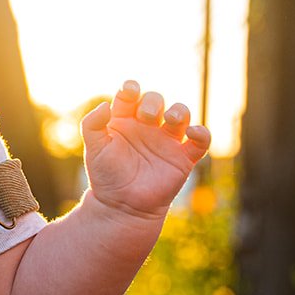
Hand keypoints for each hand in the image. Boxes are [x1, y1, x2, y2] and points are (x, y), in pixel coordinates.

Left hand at [81, 82, 210, 218]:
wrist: (121, 206)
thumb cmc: (106, 176)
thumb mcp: (94, 149)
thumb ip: (92, 125)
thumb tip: (105, 104)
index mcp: (125, 121)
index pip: (130, 95)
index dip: (131, 88)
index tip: (129, 91)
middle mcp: (148, 127)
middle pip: (156, 100)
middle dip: (153, 102)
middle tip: (146, 116)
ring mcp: (167, 141)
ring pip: (181, 114)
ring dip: (179, 111)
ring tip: (170, 119)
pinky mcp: (183, 158)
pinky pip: (200, 141)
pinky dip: (201, 133)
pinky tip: (193, 132)